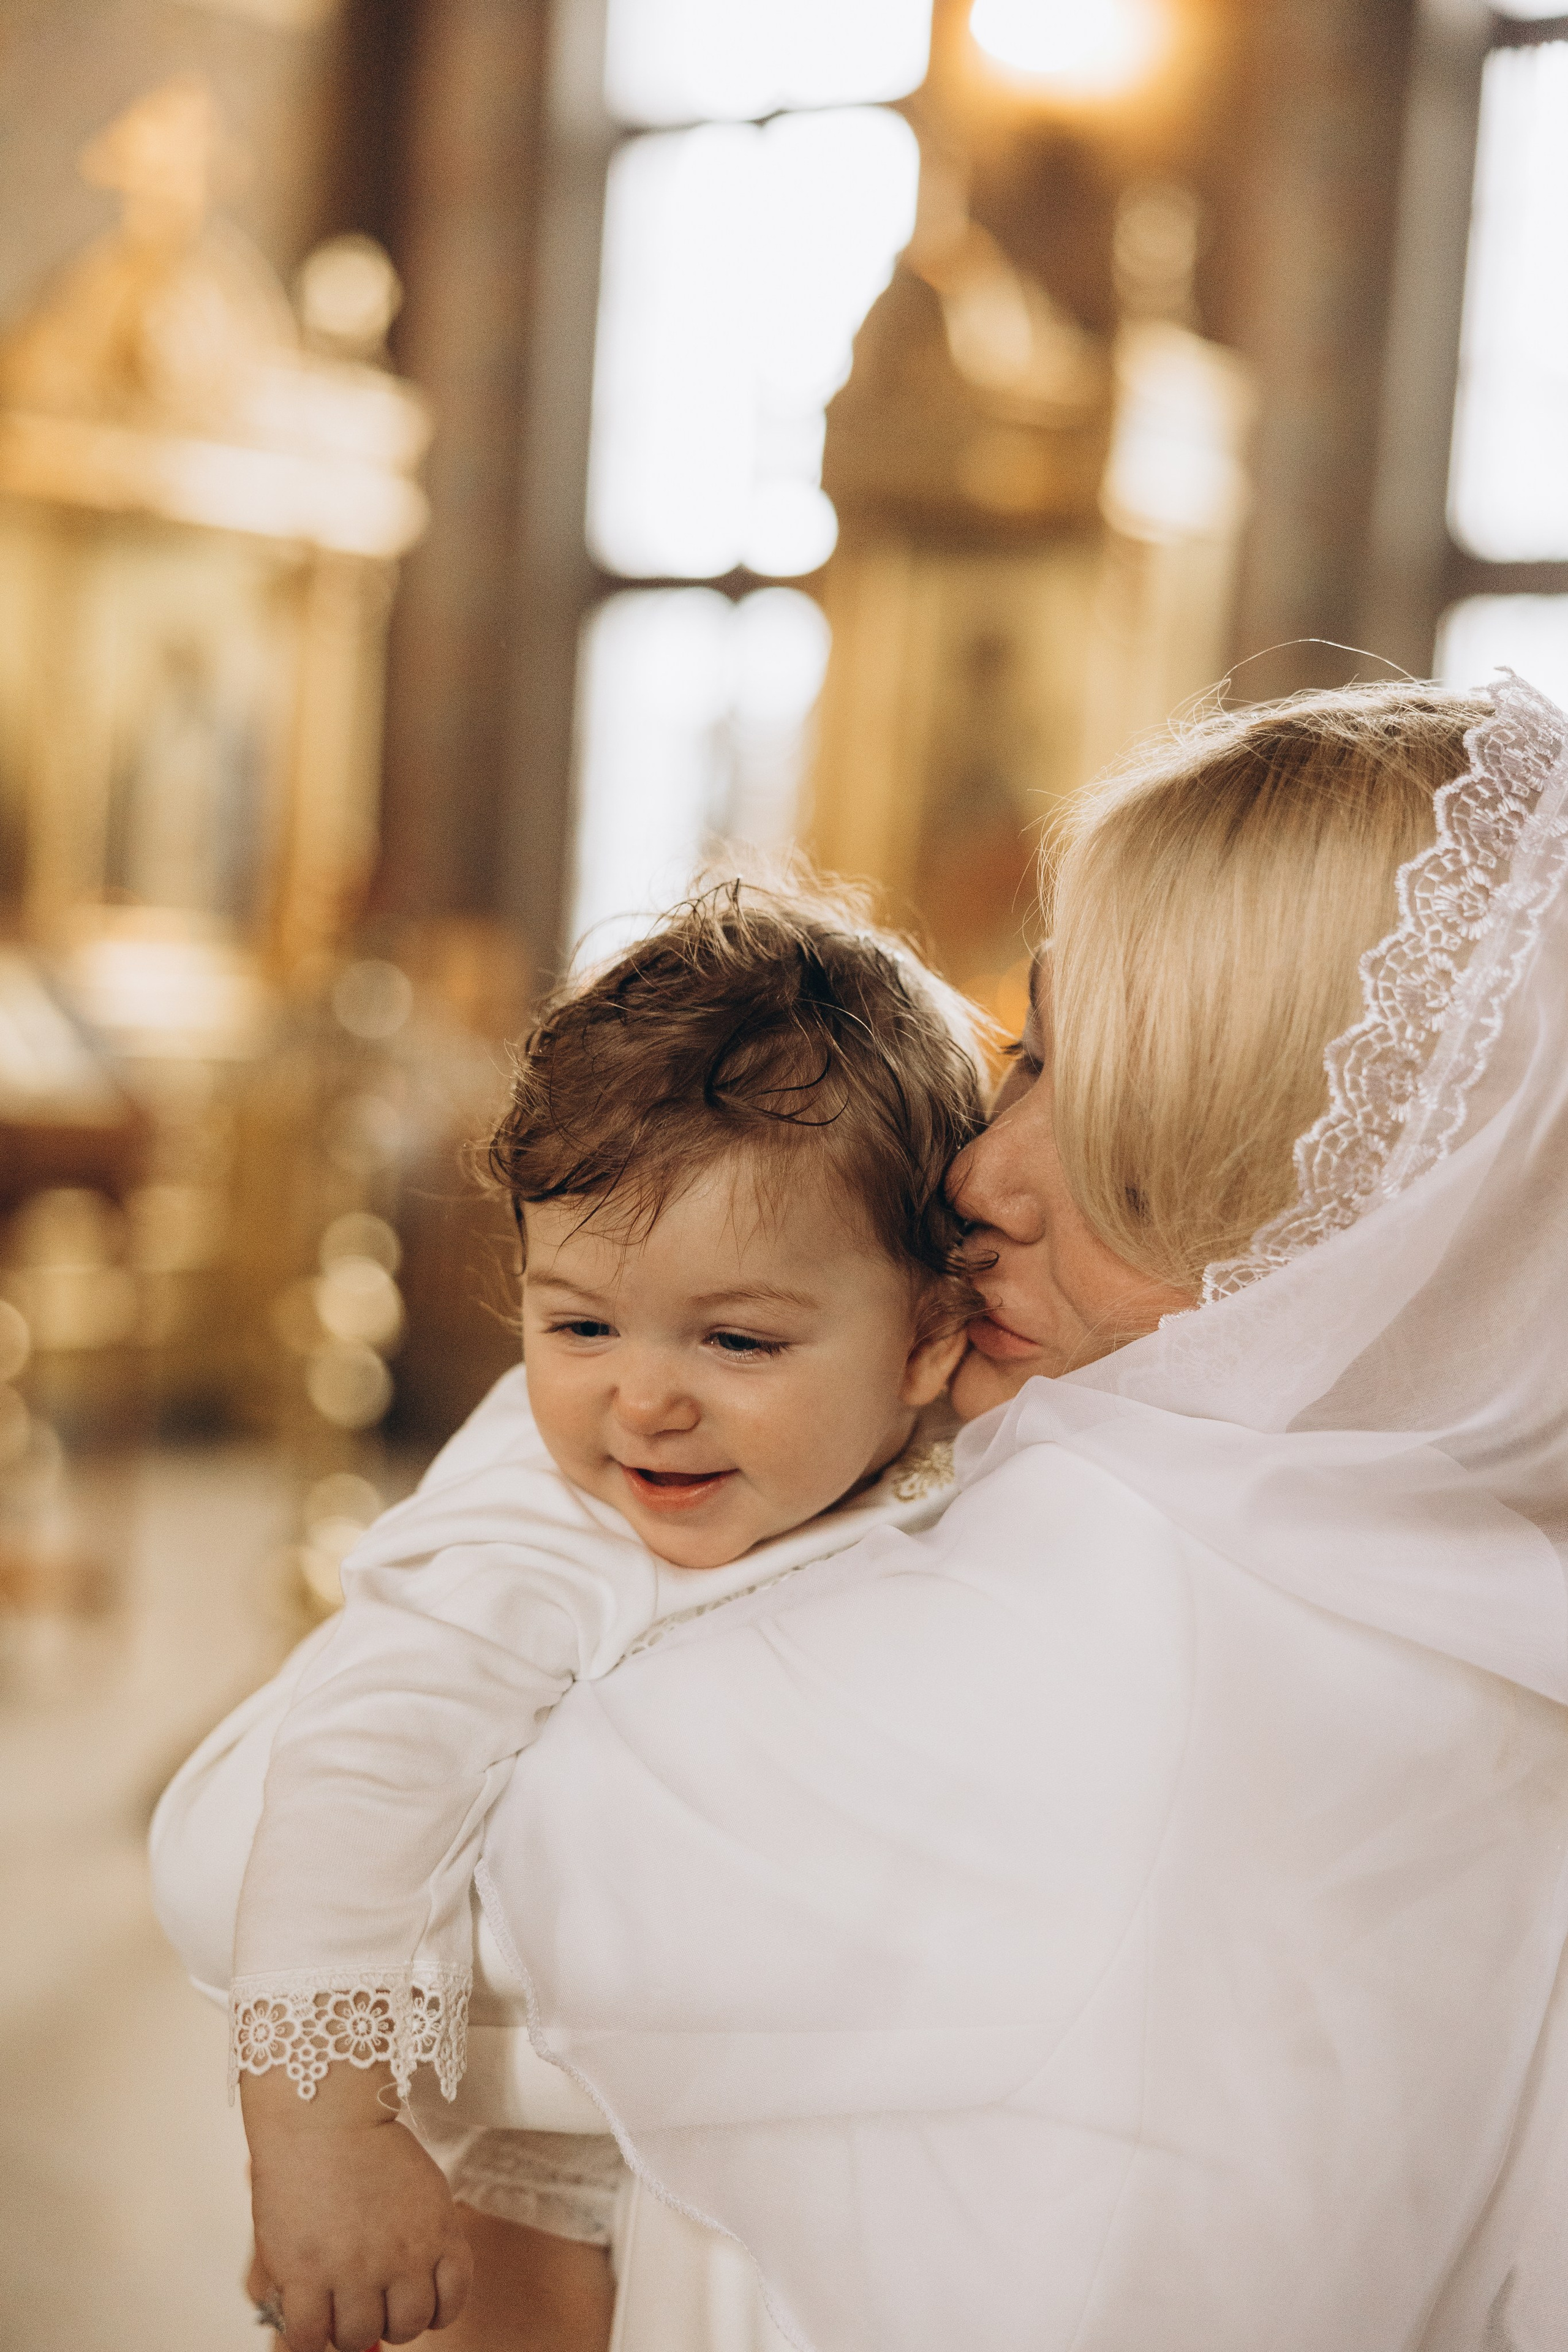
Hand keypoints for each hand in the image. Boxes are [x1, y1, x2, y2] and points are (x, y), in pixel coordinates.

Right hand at [243, 2064, 471, 2351]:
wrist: (323, 2114)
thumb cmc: (367, 2143)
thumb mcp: (418, 2186)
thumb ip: (420, 2236)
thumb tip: (399, 2291)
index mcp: (438, 2234)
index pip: (449, 2305)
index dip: (427, 2311)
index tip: (404, 2301)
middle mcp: (405, 2260)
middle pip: (404, 2327)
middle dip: (385, 2320)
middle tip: (363, 2301)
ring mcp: (356, 2271)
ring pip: (357, 2336)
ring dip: (344, 2328)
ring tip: (330, 2304)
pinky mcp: (307, 2275)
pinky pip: (309, 2337)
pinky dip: (306, 2337)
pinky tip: (302, 2312)